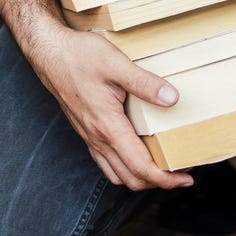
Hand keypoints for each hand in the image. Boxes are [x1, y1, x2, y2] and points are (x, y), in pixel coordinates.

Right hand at [20, 23, 194, 191]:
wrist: (49, 52)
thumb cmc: (78, 56)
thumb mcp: (115, 63)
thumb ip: (145, 83)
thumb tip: (172, 99)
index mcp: (108, 126)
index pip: (140, 167)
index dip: (165, 179)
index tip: (186, 178)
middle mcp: (97, 138)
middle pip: (130, 178)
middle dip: (158, 183)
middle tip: (181, 175)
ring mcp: (90, 136)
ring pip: (116, 173)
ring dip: (141, 178)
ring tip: (162, 168)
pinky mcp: (86, 130)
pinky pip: (106, 162)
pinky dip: (125, 168)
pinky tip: (136, 154)